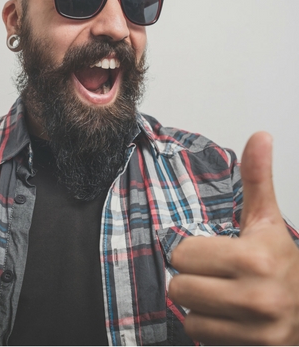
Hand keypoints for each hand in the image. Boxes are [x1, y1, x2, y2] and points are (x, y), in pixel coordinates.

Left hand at [169, 132, 298, 344]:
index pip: (182, 255)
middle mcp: (257, 298)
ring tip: (222, 296)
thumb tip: (259, 136)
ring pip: (188, 317)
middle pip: (179, 288)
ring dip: (198, 306)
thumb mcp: (267, 219)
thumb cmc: (283, 261)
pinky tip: (228, 317)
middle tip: (214, 275)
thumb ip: (257, 179)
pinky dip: (208, 329)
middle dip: (191, 279)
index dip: (191, 252)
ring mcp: (257, 332)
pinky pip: (201, 338)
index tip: (209, 253)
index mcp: (255, 259)